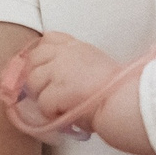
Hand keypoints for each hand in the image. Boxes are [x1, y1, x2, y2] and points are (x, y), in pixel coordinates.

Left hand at [0, 33, 123, 137]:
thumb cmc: (115, 91)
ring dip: (42, 96)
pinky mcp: (57, 89)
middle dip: (37, 77)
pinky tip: (64, 115)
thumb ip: (75, 64)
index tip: (47, 70)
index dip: (43, 55)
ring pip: (33, 81)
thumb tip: (55, 79)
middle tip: (48, 93)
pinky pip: (42, 102)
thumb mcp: (95, 64)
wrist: (123, 103)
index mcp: (77, 47)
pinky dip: (50, 113)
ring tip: (58, 106)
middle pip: (34, 58)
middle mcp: (66, 53)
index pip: (49, 38)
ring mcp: (60, 69)